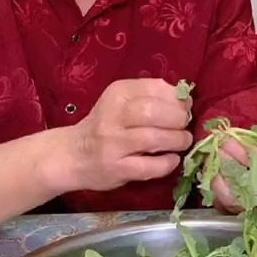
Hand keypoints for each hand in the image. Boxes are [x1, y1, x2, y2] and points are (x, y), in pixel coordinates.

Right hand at [63, 79, 192, 190]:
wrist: (71, 155)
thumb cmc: (105, 125)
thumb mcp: (121, 101)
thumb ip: (150, 96)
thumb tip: (185, 98)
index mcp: (117, 94)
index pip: (154, 88)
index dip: (176, 98)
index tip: (185, 106)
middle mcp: (112, 116)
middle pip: (153, 112)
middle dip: (178, 118)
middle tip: (184, 125)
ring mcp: (112, 144)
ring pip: (153, 138)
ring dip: (177, 140)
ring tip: (182, 141)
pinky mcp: (116, 169)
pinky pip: (149, 166)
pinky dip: (167, 163)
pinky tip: (172, 160)